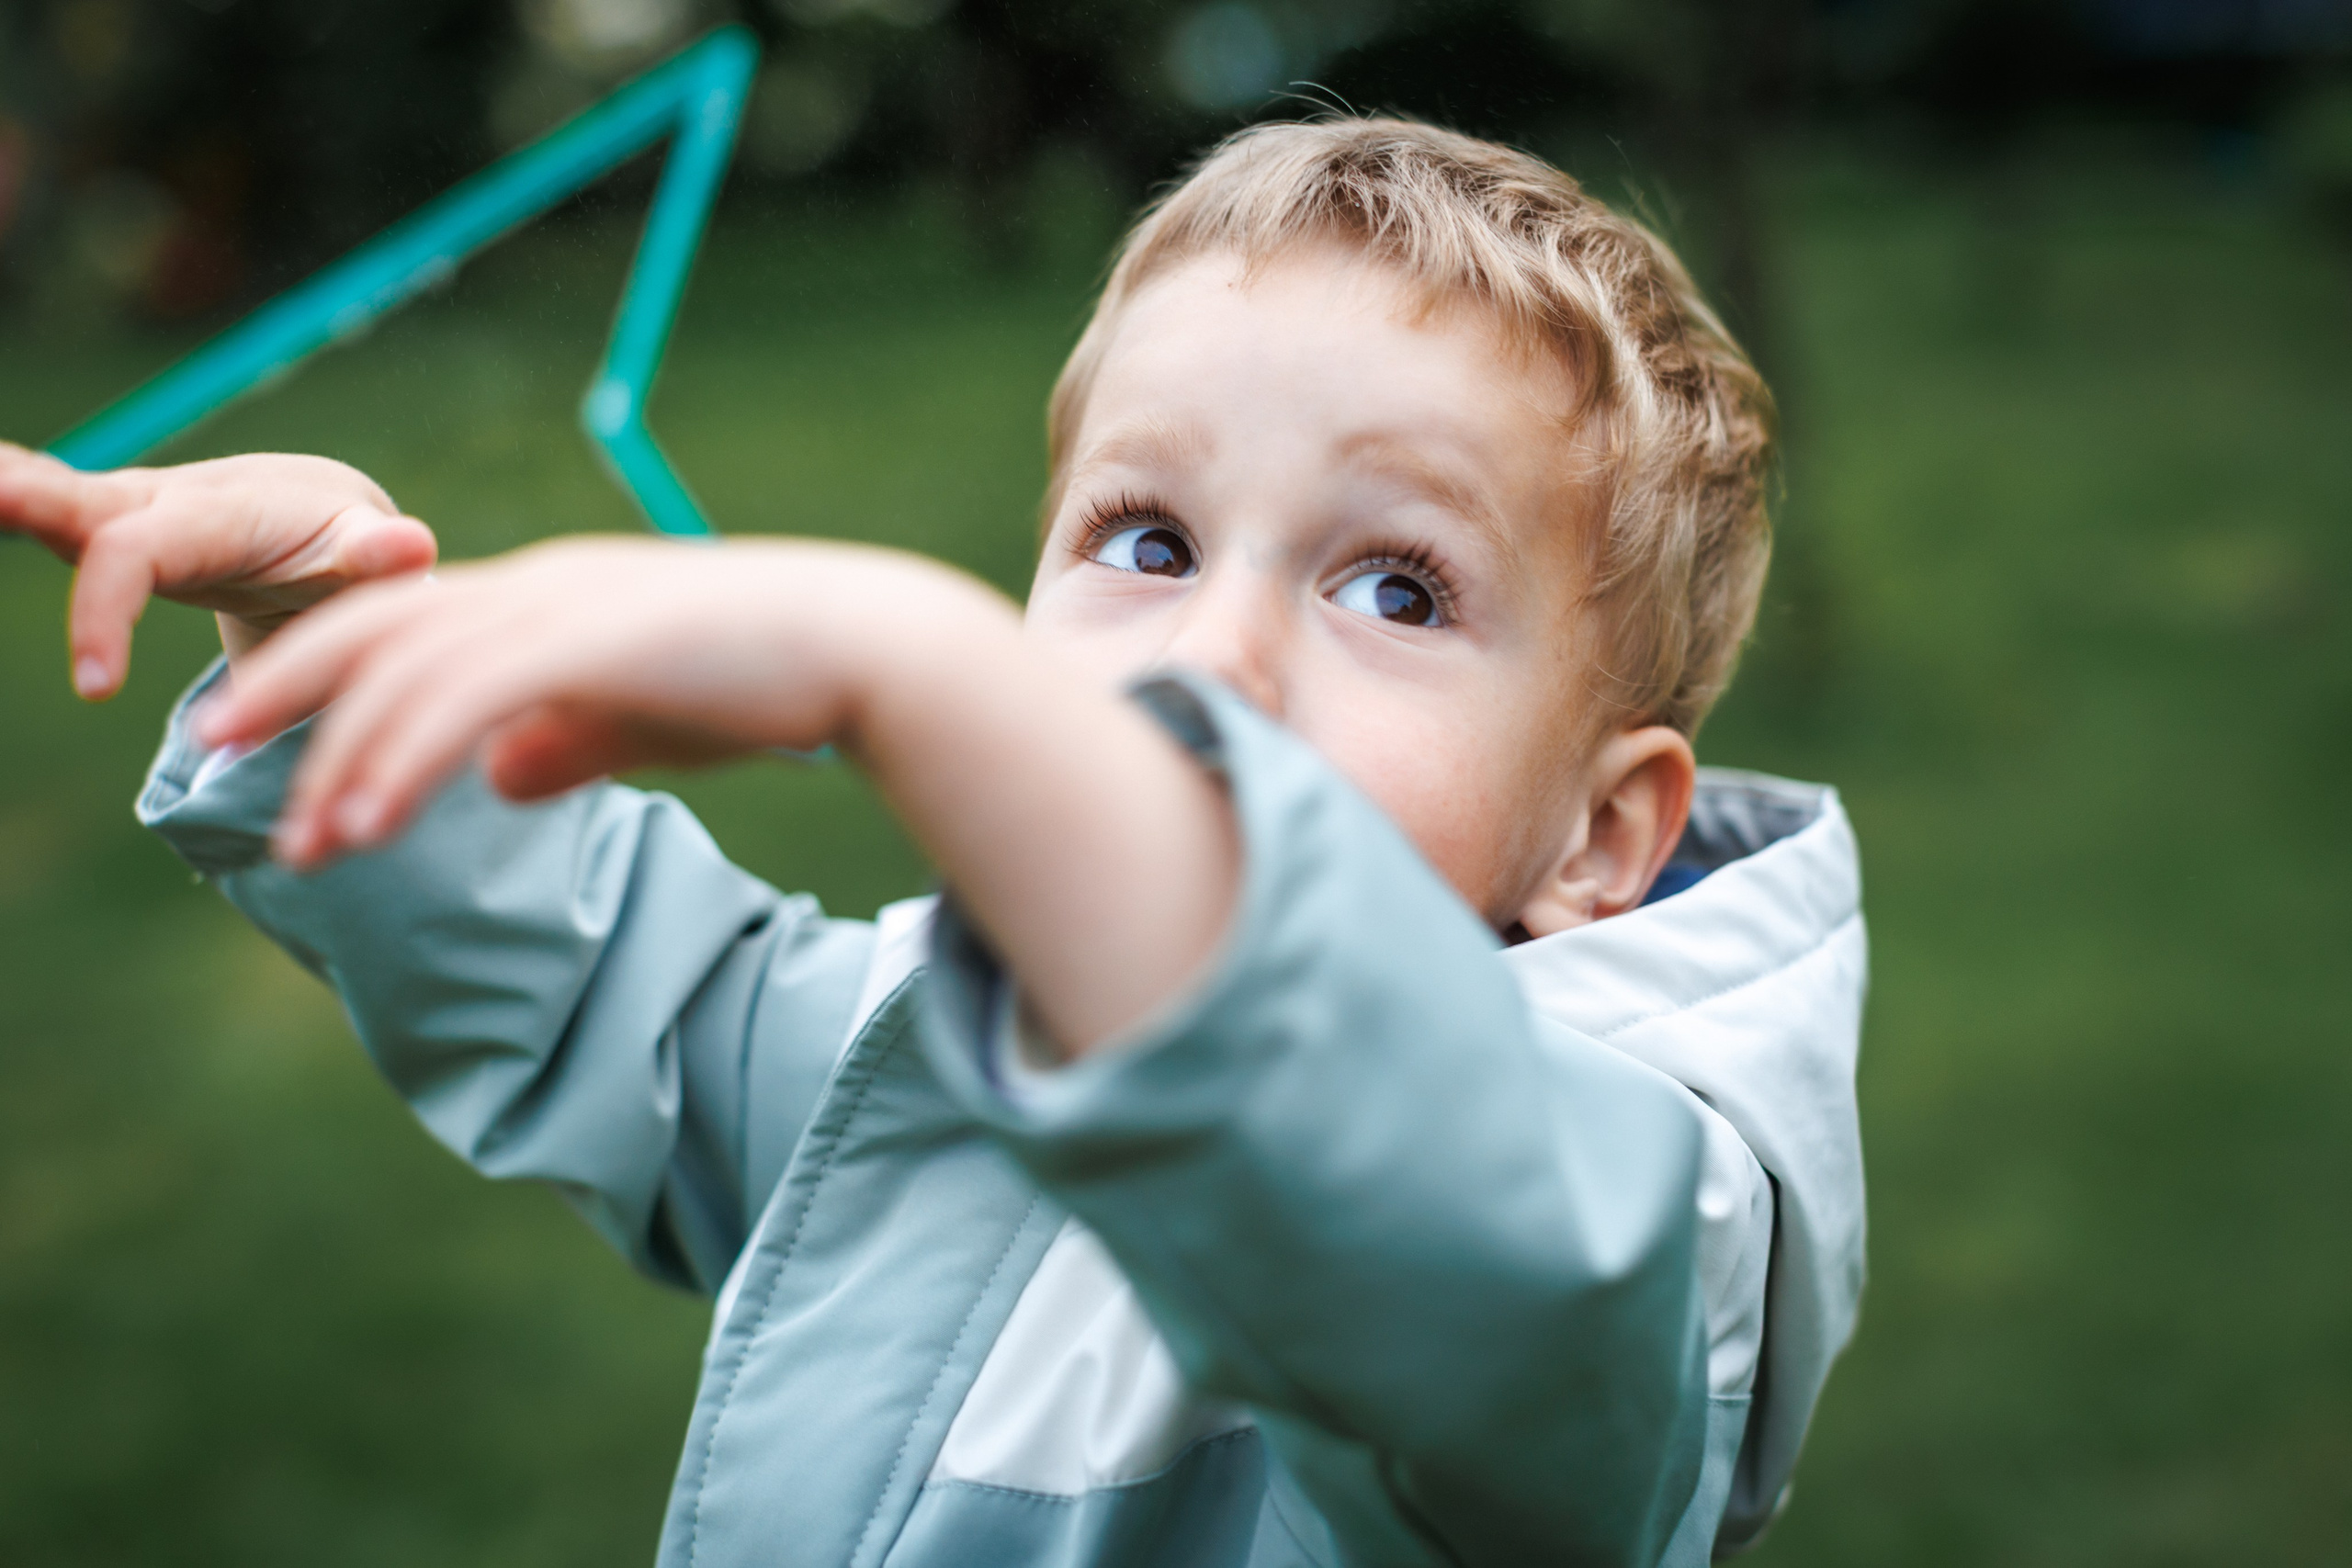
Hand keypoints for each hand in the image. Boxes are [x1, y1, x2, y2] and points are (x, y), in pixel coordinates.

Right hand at [0, 442, 435, 697]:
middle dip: (7, 496)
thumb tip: (410, 549)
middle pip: (60, 500)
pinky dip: (1, 504)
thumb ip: (379, 556)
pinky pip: (32, 517)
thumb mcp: (371, 556)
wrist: (331, 531)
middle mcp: (148, 503)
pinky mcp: (98, 535)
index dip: (104, 612)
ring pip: (33, 498)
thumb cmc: (353, 550)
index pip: (133, 554)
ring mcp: (115, 516)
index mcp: (210, 514)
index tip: (95, 689)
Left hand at [194, 536, 932, 867]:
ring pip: (406, 675)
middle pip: (375, 625)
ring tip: (302, 846)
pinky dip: (402, 763)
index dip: (323, 666)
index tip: (262, 726)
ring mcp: (562, 610)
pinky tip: (367, 823)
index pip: (408, 620)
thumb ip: (569, 737)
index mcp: (548, 597)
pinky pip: (463, 704)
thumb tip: (500, 780)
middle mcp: (538, 589)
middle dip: (284, 687)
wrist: (864, 645)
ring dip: (341, 761)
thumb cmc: (773, 678)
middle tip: (208, 750)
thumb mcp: (650, 715)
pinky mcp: (589, 645)